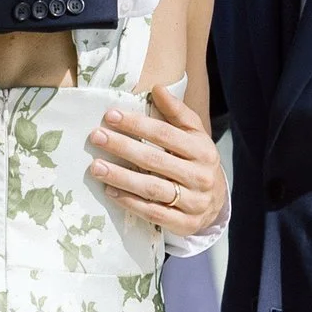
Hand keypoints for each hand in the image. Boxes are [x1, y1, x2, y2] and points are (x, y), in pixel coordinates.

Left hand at [88, 81, 227, 234]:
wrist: (216, 201)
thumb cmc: (197, 161)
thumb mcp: (194, 135)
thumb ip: (177, 113)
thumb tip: (157, 88)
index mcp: (203, 150)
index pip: (165, 134)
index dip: (137, 124)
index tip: (110, 116)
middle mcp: (200, 176)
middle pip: (155, 160)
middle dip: (123, 147)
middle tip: (96, 137)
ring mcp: (193, 202)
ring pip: (151, 188)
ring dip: (121, 177)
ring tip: (96, 167)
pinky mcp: (185, 224)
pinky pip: (152, 213)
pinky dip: (129, 202)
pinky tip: (110, 191)